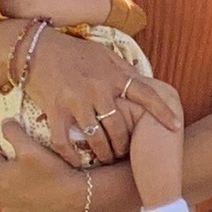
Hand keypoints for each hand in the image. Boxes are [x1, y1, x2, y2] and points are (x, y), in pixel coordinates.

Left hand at [0, 121, 87, 211]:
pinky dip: (20, 188)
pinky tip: (31, 181)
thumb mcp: (30, 148)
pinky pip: (17, 198)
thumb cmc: (51, 172)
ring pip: (5, 185)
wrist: (75, 199)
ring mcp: (9, 208)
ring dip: (10, 173)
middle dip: (0, 155)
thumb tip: (4, 124)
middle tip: (7, 142)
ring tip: (21, 162)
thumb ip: (13, 132)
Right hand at [23, 29, 178, 165]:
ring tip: (107, 159)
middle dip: (124, 144)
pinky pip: (64, 142)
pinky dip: (71, 156)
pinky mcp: (55, 110)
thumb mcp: (103, 54)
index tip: (175, 126)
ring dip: (104, 153)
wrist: (36, 47)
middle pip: (119, 126)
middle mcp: (97, 88)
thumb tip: (145, 82)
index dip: (162, 112)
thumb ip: (123, 70)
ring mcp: (76, 100)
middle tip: (125, 153)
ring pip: (96, 138)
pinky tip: (77, 163)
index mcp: (113, 74)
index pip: (145, 94)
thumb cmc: (73, 51)